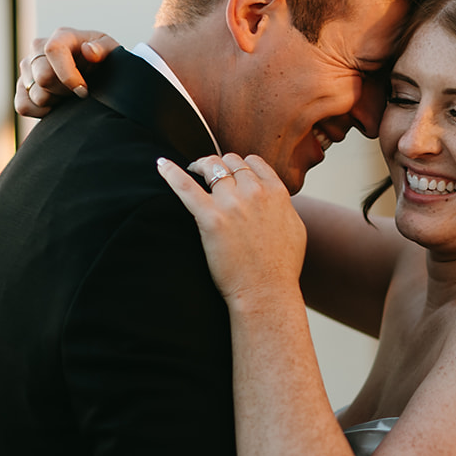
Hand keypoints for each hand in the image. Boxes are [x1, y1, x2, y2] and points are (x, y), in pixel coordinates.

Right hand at [15, 28, 119, 116]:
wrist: (94, 76)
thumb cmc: (103, 63)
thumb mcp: (111, 52)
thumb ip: (103, 49)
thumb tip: (88, 50)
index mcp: (62, 37)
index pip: (53, 50)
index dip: (67, 74)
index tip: (83, 90)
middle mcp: (38, 48)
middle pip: (43, 77)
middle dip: (64, 91)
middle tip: (78, 92)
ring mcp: (27, 67)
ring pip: (36, 95)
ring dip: (56, 101)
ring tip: (68, 95)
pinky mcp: (21, 86)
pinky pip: (23, 106)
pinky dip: (40, 112)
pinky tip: (56, 106)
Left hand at [157, 152, 306, 307]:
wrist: (267, 293)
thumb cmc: (282, 267)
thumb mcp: (295, 228)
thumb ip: (283, 206)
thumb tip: (275, 198)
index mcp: (276, 192)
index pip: (253, 162)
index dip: (239, 166)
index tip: (231, 174)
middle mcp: (255, 192)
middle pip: (230, 161)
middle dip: (220, 165)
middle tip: (209, 174)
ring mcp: (231, 203)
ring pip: (211, 167)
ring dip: (200, 166)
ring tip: (192, 171)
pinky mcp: (210, 218)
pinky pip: (185, 186)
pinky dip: (170, 172)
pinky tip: (160, 164)